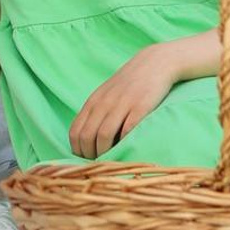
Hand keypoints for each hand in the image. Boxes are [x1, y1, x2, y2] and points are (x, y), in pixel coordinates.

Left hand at [68, 43, 181, 158]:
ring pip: (103, 135)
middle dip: (90, 156)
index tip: (87, 161)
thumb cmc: (129, 84)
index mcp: (94, 102)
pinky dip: (124, 144)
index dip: (78, 151)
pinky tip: (127, 151)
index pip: (75, 132)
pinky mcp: (141, 107)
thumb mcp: (107, 96)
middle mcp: (104, 103)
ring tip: (111, 163)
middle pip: (87, 137)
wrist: (153, 63)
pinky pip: (127, 130)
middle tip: (100, 165)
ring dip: (105, 154)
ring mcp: (122, 105)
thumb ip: (96, 113)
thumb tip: (86, 141)